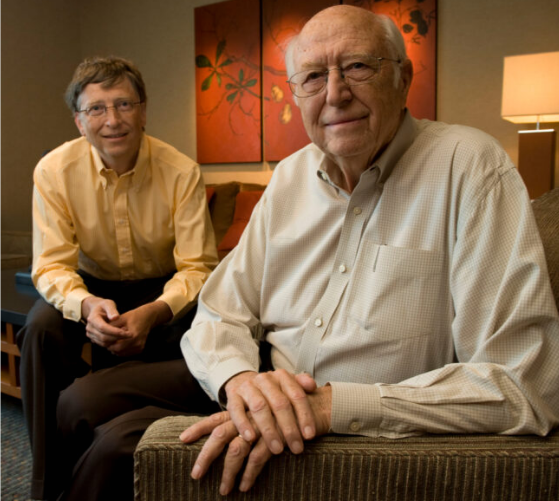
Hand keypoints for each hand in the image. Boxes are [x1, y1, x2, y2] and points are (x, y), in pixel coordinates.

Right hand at [82, 296, 128, 348]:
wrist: (96, 309)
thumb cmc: (104, 306)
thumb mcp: (108, 304)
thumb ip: (112, 310)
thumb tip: (115, 317)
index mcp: (92, 319)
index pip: (103, 328)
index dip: (115, 331)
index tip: (127, 332)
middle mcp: (90, 328)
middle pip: (103, 337)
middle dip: (118, 337)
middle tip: (129, 334)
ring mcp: (90, 334)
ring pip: (104, 343)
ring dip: (116, 340)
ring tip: (126, 334)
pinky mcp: (93, 339)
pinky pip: (104, 344)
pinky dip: (113, 342)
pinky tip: (120, 337)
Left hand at [107, 301, 172, 356]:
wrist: (148, 317)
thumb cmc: (133, 316)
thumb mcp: (121, 319)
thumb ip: (111, 326)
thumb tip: (100, 334)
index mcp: (133, 336)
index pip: (115, 346)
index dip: (107, 343)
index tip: (103, 337)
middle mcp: (138, 343)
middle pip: (118, 351)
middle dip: (110, 346)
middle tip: (106, 339)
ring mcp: (140, 347)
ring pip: (121, 353)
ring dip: (115, 348)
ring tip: (112, 339)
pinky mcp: (140, 349)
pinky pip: (126, 353)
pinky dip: (120, 349)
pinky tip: (119, 342)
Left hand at [180, 377, 331, 494]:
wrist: (316, 407)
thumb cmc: (289, 411)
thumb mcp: (268, 413)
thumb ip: (251, 420)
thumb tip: (236, 436)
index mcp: (244, 409)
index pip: (216, 418)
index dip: (199, 428)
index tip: (183, 438)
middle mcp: (248, 416)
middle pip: (220, 435)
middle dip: (206, 456)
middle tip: (195, 475)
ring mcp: (261, 426)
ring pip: (236, 450)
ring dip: (228, 473)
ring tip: (224, 490)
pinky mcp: (275, 438)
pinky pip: (257, 459)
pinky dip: (250, 474)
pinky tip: (245, 486)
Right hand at [224, 370, 318, 454]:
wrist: (243, 382)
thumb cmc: (272, 391)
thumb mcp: (287, 385)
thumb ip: (301, 384)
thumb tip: (313, 386)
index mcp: (282, 376)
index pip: (296, 395)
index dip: (305, 415)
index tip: (309, 436)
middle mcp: (265, 380)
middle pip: (279, 403)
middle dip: (289, 428)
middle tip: (297, 448)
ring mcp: (248, 387)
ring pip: (259, 407)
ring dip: (269, 430)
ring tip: (277, 449)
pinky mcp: (233, 396)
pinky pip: (236, 410)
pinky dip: (243, 424)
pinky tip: (250, 438)